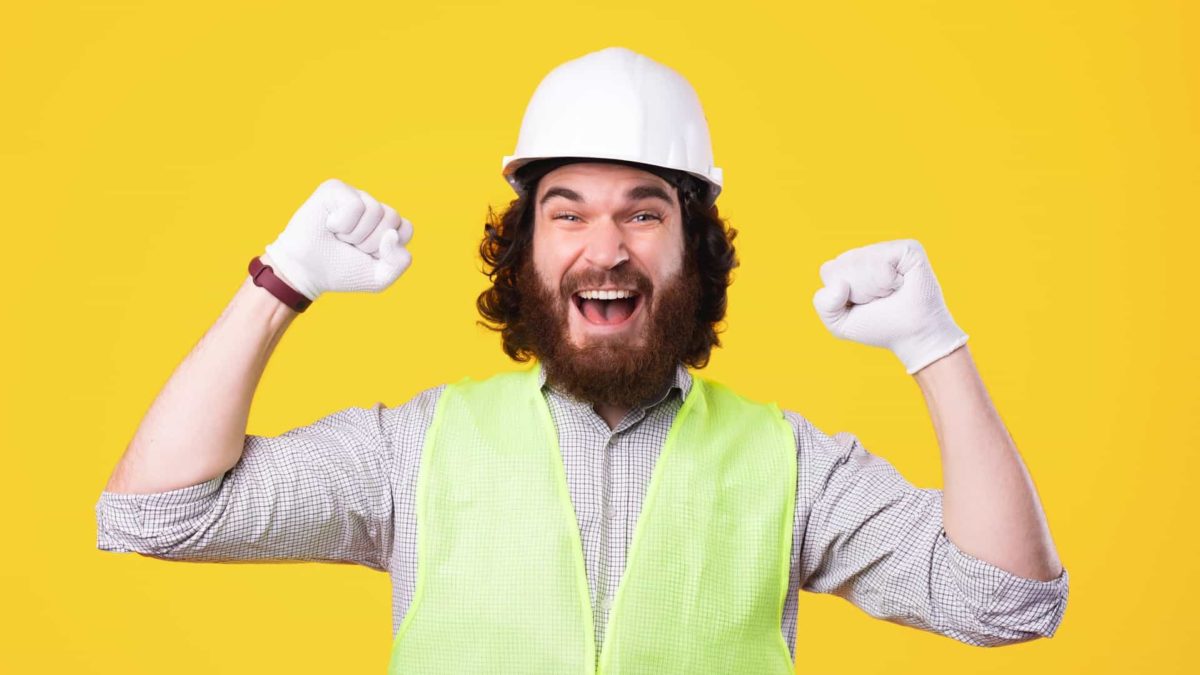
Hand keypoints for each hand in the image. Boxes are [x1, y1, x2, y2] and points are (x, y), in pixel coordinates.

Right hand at [263, 178, 413, 300]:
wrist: (306, 271)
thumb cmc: (342, 271)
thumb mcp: (379, 277)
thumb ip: (399, 262)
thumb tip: (392, 233)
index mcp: (385, 224)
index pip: (406, 229)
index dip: (386, 249)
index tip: (367, 255)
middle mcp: (372, 206)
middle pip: (392, 218)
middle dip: (370, 243)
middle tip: (350, 246)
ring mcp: (354, 195)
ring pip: (375, 211)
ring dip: (355, 234)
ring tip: (339, 237)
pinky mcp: (335, 188)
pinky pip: (356, 206)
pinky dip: (343, 224)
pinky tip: (330, 225)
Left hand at [811, 238, 967, 374]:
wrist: (914, 335)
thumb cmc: (880, 326)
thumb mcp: (839, 323)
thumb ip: (823, 304)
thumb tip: (840, 284)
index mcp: (850, 265)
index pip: (829, 271)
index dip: (841, 295)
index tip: (862, 305)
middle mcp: (868, 253)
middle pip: (843, 264)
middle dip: (857, 291)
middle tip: (879, 301)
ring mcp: (889, 248)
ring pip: (861, 261)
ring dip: (873, 287)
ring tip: (891, 293)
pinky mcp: (909, 248)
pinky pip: (882, 263)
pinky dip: (887, 281)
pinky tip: (901, 285)